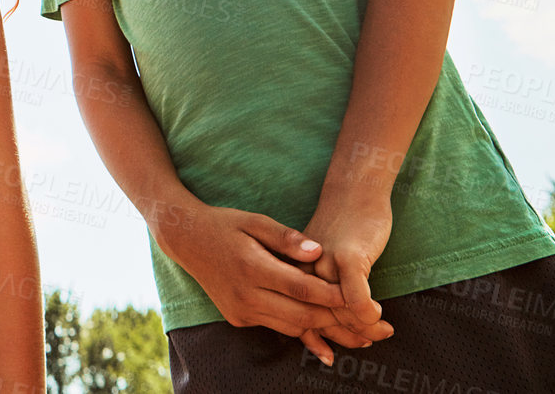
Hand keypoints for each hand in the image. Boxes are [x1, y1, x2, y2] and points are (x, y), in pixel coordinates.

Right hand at [157, 201, 392, 364]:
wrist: (185, 239)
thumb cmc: (225, 224)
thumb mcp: (255, 221)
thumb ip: (287, 237)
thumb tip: (318, 251)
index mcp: (252, 267)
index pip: (302, 287)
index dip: (333, 294)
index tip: (361, 296)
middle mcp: (245, 295)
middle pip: (301, 314)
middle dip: (337, 321)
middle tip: (368, 326)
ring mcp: (240, 310)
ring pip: (291, 326)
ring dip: (322, 329)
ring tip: (356, 334)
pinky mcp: (237, 318)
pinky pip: (276, 326)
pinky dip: (300, 326)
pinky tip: (323, 329)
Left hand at [301, 189, 394, 348]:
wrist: (354, 189)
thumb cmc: (341, 226)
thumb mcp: (322, 255)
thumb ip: (319, 283)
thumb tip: (325, 318)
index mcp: (295, 271)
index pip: (298, 314)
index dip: (315, 339)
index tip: (329, 356)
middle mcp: (305, 270)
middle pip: (319, 318)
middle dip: (343, 337)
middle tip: (365, 343)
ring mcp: (326, 264)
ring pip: (339, 312)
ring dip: (363, 329)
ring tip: (381, 331)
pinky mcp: (347, 256)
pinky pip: (356, 298)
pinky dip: (367, 313)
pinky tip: (377, 315)